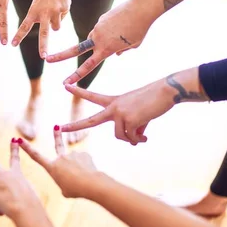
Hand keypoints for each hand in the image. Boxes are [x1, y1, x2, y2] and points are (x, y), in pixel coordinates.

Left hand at [0, 139, 42, 218]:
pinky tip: (5, 209)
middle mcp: (5, 174)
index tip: (14, 139)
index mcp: (17, 174)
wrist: (25, 208)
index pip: (15, 159)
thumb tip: (3, 195)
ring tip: (8, 206)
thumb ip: (13, 189)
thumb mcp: (25, 194)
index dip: (14, 149)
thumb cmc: (30, 204)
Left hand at [11, 0, 71, 57]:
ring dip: (55, 23)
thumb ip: (43, 16)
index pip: (25, 26)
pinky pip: (63, 18)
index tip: (13, 45)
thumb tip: (53, 29)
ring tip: (54, 9)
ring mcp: (55, 12)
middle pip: (44, 34)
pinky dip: (62, 13)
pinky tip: (61, 2)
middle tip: (43, 57)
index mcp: (33, 10)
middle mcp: (44, 13)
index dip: (19, 36)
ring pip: (56, 28)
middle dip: (43, 46)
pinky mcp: (65, 9)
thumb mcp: (39, 3)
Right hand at [19, 128, 97, 197]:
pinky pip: (84, 161)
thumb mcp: (65, 191)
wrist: (91, 184)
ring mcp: (72, 154)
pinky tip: (89, 173)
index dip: (26, 148)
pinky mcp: (83, 153)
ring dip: (79, 168)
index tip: (19, 140)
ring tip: (83, 178)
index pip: (36, 156)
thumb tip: (70, 176)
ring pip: (75, 161)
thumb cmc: (76, 190)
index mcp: (52, 167)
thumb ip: (64, 182)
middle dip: (56, 135)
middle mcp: (60, 158)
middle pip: (57, 144)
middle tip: (56, 127)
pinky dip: (86, 167)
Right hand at [46, 0, 153, 83]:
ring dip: (105, 39)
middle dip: (60, 56)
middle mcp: (97, 39)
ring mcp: (97, 27)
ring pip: (95, 37)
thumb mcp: (133, 45)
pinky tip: (123, 23)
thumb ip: (121, 50)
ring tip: (124, 31)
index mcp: (105, 49)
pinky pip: (103, 27)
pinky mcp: (101, 18)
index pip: (87, 66)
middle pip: (75, 50)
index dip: (76, 75)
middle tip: (48, 59)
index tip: (65, 82)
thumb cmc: (140, 29)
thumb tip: (116, 52)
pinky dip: (111, 29)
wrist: (140, 7)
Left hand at [60, 69, 207, 143]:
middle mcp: (113, 107)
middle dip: (75, 125)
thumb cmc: (154, 100)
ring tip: (142, 137)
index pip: (93, 96)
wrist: (165, 91)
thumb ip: (132, 125)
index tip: (66, 86)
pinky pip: (131, 138)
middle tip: (61, 128)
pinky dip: (138, 139)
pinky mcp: (129, 120)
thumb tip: (132, 141)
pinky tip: (146, 136)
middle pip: (91, 120)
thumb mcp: (139, 113)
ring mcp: (120, 113)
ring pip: (120, 136)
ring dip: (132, 139)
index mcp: (114, 101)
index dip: (79, 92)